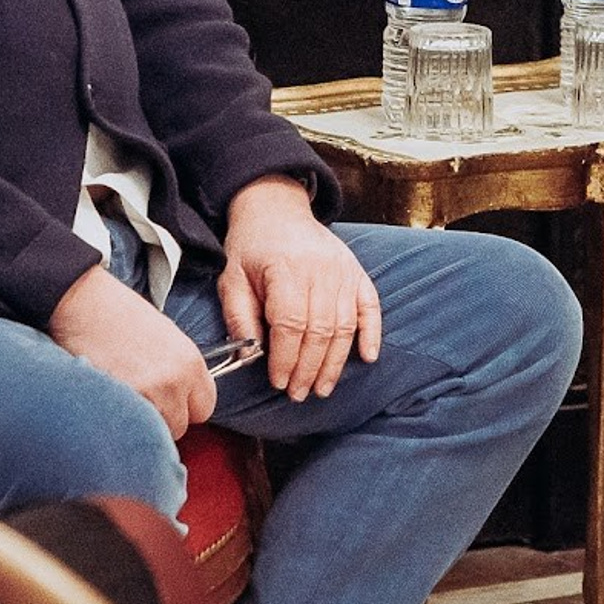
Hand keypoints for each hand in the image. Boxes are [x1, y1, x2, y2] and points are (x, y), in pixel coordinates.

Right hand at [49, 263, 215, 435]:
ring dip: (141, 423)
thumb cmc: (120, 314)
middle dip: (163, 418)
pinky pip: (127, 429)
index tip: (172, 401)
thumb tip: (181, 395)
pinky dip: (120, 421)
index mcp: (191, 363)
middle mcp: (174, 382)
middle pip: (180, 425)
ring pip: (153, 432)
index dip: (186, 407)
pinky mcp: (118, 405)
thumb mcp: (166, 337)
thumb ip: (180, 369)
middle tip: (143, 398)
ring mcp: (146, 395)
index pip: (205, 408)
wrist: (83, 303)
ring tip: (124, 398)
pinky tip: (110, 401)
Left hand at [220, 175, 381, 399]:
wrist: (277, 210)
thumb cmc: (251, 248)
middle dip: (309, 369)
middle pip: (319, 330)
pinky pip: (371, 307)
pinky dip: (372, 333)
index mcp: (286, 268)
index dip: (285, 358)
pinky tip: (367, 357)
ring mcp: (343, 271)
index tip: (278, 381)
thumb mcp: (231, 279)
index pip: (290, 323)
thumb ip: (239, 317)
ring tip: (322, 388)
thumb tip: (251, 356)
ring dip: (335, 362)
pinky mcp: (357, 273)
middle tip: (298, 393)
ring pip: (345, 326)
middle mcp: (321, 269)